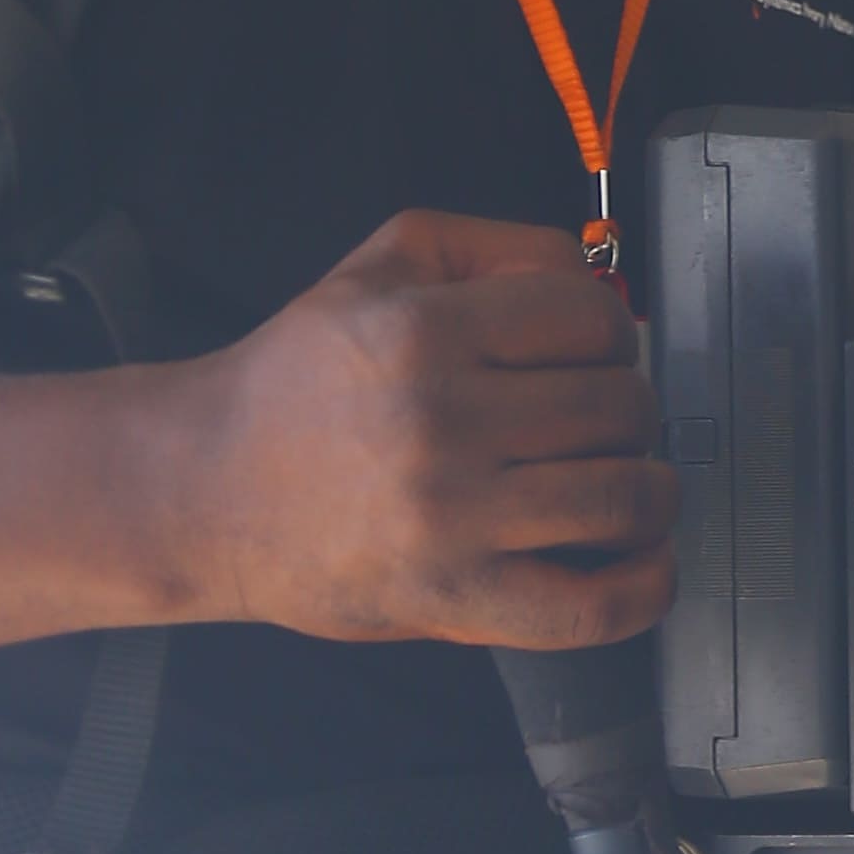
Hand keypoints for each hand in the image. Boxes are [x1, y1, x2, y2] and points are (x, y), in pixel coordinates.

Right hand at [164, 211, 670, 646]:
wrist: (205, 490)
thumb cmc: (296, 380)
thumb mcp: (377, 266)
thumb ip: (491, 247)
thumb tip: (595, 282)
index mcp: (423, 330)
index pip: (591, 319)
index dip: (612, 334)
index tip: (596, 354)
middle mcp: (441, 421)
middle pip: (617, 407)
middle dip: (628, 410)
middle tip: (600, 423)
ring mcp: (451, 518)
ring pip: (622, 497)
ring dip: (648, 490)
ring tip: (625, 486)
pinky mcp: (452, 600)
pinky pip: (590, 607)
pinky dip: (644, 587)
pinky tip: (643, 562)